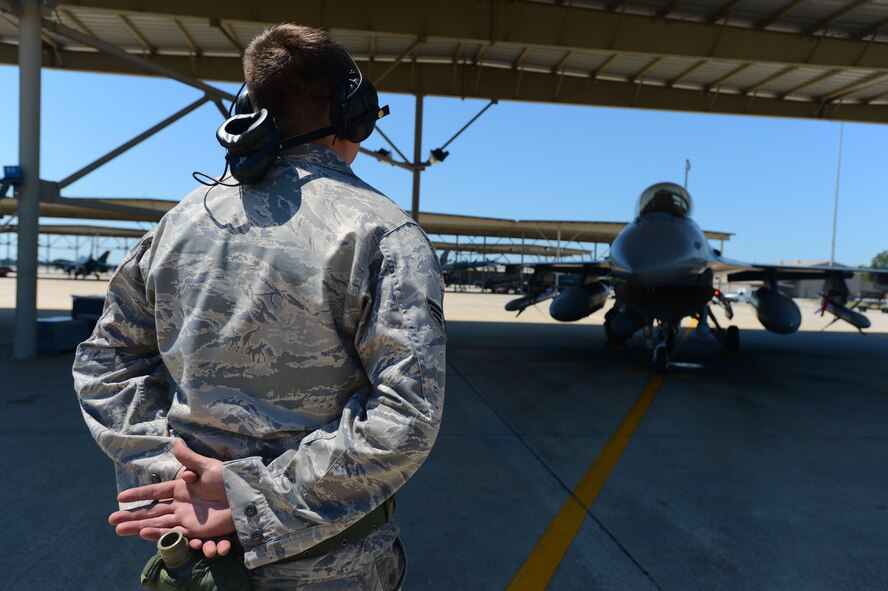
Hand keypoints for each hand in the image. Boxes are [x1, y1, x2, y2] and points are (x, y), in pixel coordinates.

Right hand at [109, 439, 235, 556]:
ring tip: (119, 530)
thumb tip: (175, 441)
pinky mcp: (196, 531)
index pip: (156, 491)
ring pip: (158, 524)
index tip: (119, 498)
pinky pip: (174, 534)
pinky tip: (146, 534)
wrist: (247, 498)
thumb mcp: (209, 467)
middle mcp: (182, 504)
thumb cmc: (230, 480)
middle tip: (111, 522)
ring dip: (139, 527)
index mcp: (183, 487)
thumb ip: (190, 459)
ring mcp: (187, 518)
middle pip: (152, 511)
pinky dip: (160, 535)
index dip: (138, 495)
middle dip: (132, 516)